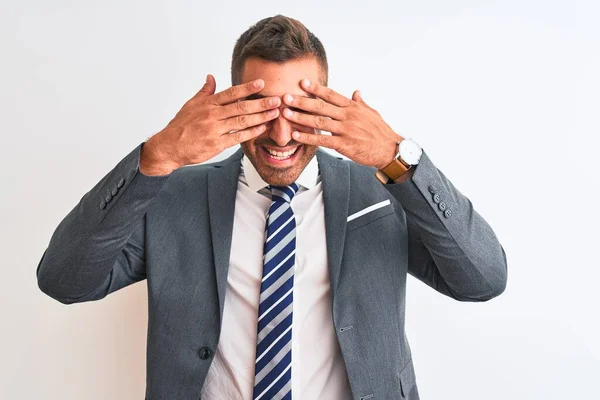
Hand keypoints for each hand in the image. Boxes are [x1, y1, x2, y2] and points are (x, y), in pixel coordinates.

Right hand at [140, 75, 280, 175]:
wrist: (170, 146)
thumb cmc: (181, 126)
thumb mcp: (191, 105)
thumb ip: (205, 91)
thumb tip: (211, 77)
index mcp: (208, 104)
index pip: (231, 93)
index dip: (247, 88)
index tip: (261, 84)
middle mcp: (212, 115)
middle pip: (240, 106)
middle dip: (260, 103)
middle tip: (276, 99)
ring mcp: (215, 130)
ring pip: (242, 121)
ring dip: (260, 117)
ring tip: (274, 113)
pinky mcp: (216, 144)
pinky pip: (237, 137)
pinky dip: (251, 132)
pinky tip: (262, 128)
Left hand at [282, 79, 402, 169]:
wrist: (390, 150)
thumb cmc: (381, 132)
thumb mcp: (372, 113)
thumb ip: (360, 103)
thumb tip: (356, 92)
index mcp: (353, 107)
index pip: (331, 95)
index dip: (316, 88)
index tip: (302, 83)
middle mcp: (348, 116)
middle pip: (321, 106)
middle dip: (302, 101)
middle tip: (286, 97)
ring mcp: (345, 130)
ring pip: (319, 122)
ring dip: (301, 117)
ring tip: (286, 114)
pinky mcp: (344, 145)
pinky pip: (322, 140)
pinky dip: (308, 137)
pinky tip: (296, 135)